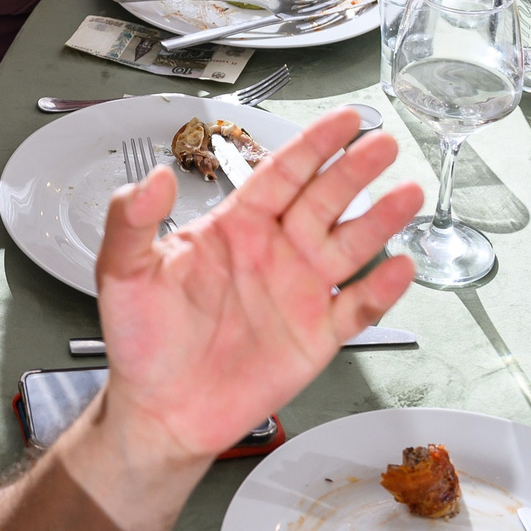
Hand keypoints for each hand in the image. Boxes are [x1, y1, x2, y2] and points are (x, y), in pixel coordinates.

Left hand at [94, 110, 420, 463]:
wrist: (159, 410)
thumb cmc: (141, 339)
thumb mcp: (122, 272)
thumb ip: (132, 221)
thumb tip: (152, 176)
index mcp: (235, 227)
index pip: (281, 175)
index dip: (314, 147)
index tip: (344, 120)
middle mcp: (274, 252)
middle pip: (323, 201)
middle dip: (355, 171)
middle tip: (384, 144)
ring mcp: (299, 293)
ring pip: (349, 246)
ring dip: (379, 220)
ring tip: (408, 193)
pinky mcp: (315, 338)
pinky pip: (356, 309)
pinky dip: (381, 291)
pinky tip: (400, 268)